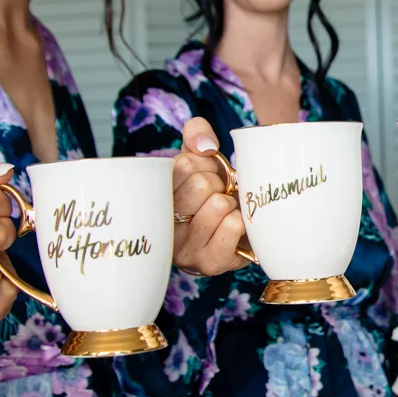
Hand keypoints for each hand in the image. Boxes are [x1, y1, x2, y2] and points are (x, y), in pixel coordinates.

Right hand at [172, 117, 249, 276]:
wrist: (234, 231)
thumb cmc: (211, 193)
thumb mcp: (198, 158)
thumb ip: (196, 133)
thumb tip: (205, 146)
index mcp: (156, 196)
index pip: (184, 164)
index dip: (206, 165)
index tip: (206, 176)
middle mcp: (164, 225)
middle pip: (202, 185)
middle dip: (219, 185)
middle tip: (217, 197)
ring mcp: (184, 248)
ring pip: (218, 205)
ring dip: (231, 204)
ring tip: (223, 214)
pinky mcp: (210, 263)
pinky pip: (233, 226)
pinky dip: (241, 221)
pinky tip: (233, 228)